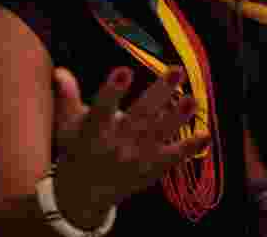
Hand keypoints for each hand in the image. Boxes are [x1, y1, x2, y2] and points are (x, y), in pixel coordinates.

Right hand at [51, 66, 210, 216]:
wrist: (83, 196)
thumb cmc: (76, 150)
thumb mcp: (67, 125)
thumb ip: (67, 96)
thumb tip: (60, 70)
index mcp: (93, 132)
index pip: (102, 109)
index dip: (112, 92)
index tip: (124, 71)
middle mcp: (117, 145)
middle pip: (140, 116)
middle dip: (159, 93)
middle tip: (176, 70)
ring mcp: (137, 158)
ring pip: (160, 133)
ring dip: (178, 116)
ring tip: (193, 98)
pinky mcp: (152, 168)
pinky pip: (173, 157)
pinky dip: (189, 147)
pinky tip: (205, 135)